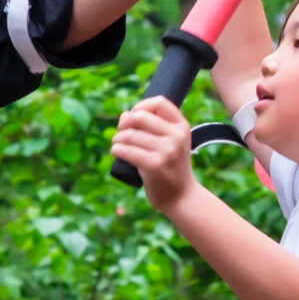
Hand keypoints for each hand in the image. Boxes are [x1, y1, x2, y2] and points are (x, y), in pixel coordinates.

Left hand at [111, 96, 198, 216]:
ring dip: (117, 139)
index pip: (159, 102)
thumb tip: (125, 114)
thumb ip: (152, 127)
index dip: (141, 106)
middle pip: (139, 117)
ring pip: (129, 135)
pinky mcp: (155, 165)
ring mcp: (167, 150)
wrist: (182, 197)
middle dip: (124, 124)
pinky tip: (116, 152)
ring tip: (117, 145)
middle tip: (120, 135)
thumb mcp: (170, 143)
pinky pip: (127, 151)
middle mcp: (176, 136)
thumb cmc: (171, 168)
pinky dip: (117, 150)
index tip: (133, 117)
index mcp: (182, 127)